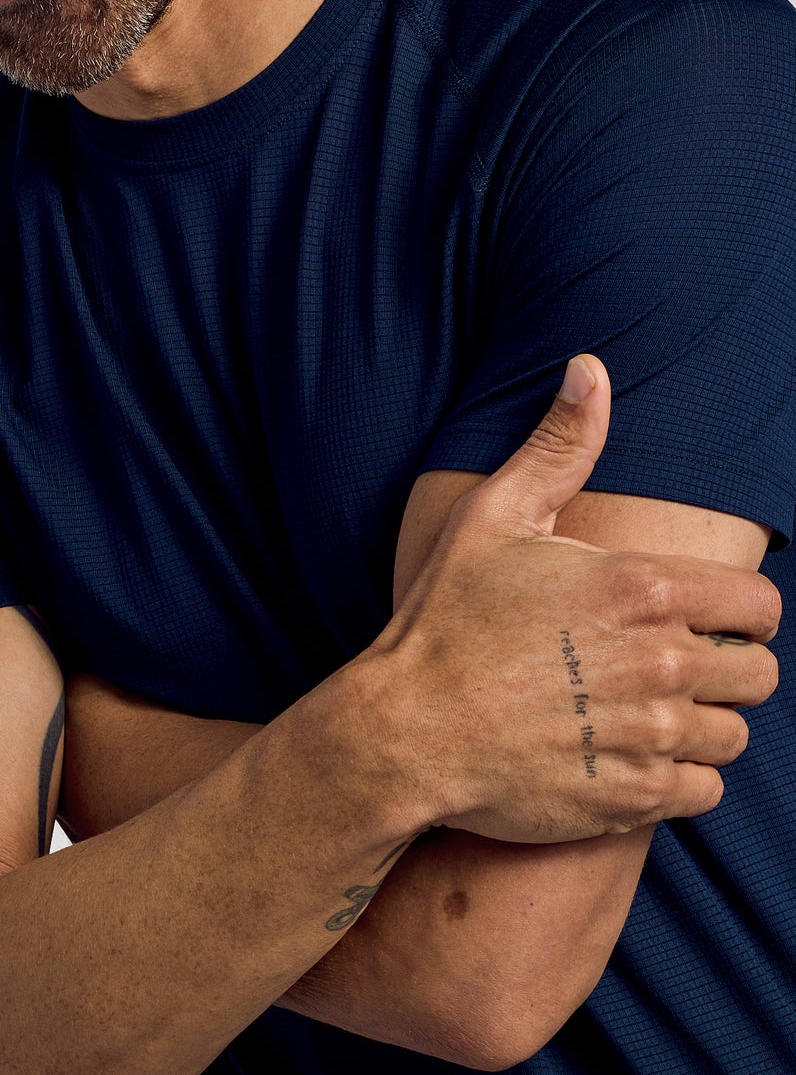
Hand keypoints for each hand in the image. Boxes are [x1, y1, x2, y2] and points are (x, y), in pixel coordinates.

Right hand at [368, 355, 781, 842]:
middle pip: (758, 673)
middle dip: (726, 666)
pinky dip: (680, 778)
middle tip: (670, 663)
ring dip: (703, 723)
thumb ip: (559, 445)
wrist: (407, 727)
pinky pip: (704, 791)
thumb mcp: (495, 515)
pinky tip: (632, 752)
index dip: (737, 609)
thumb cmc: (448, 615)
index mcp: (641, 589)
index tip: (701, 615)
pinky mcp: (634, 796)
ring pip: (733, 735)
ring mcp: (650, 735)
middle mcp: (660, 663)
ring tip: (649, 709)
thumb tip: (590, 368)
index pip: (759, 604)